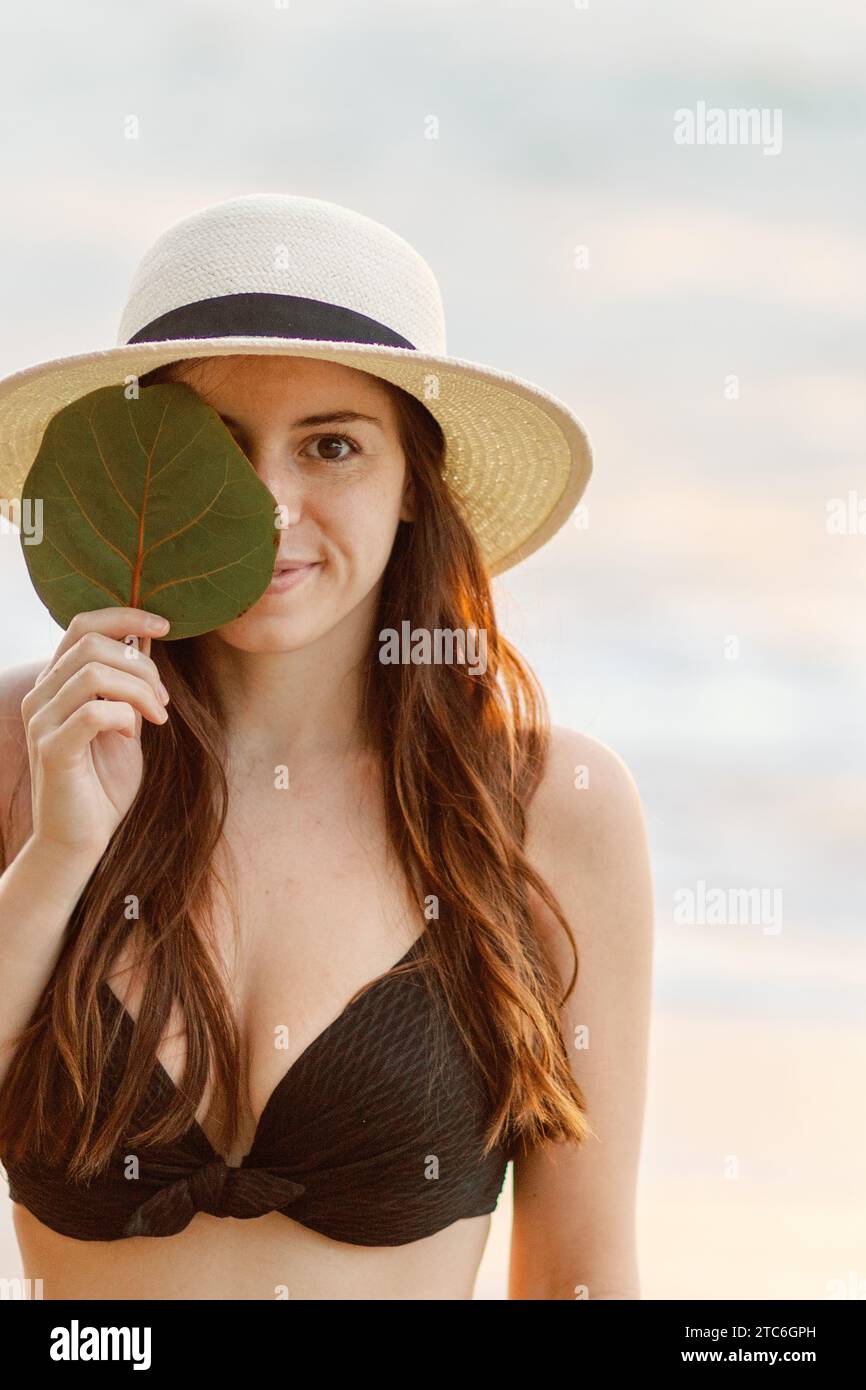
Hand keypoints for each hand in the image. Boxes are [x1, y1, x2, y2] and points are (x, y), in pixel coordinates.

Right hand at [21, 607, 171, 861]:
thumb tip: (146, 641)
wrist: (80, 838)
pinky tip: (133, 736)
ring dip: (138, 689)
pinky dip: (124, 717)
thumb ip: (128, 686)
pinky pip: (92, 712)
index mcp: (57, 683)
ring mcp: (41, 721)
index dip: (125, 616)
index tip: (164, 625)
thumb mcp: (125, 723)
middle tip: (163, 699)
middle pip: (91, 643)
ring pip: (93, 673)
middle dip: (141, 664)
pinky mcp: (51, 750)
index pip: (82, 625)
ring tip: (157, 716)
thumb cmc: (104, 783)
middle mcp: (42, 695)